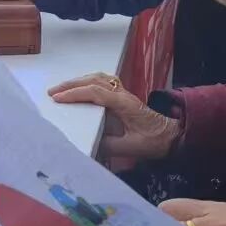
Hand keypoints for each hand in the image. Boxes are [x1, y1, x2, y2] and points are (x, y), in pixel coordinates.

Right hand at [48, 73, 179, 169]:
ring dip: (78, 81)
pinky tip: (81, 86)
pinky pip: (104, 82)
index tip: (58, 98)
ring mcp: (123, 93)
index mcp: (124, 104)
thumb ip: (109, 145)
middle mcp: (123, 94)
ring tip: (61, 88)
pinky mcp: (123, 96)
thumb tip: (88, 142)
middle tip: (52, 92)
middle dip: (71, 85)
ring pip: (98, 78)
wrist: (172, 136)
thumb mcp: (131, 148)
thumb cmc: (154, 142)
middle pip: (94, 81)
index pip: (96, 93)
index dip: (75, 94)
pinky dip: (88, 81)